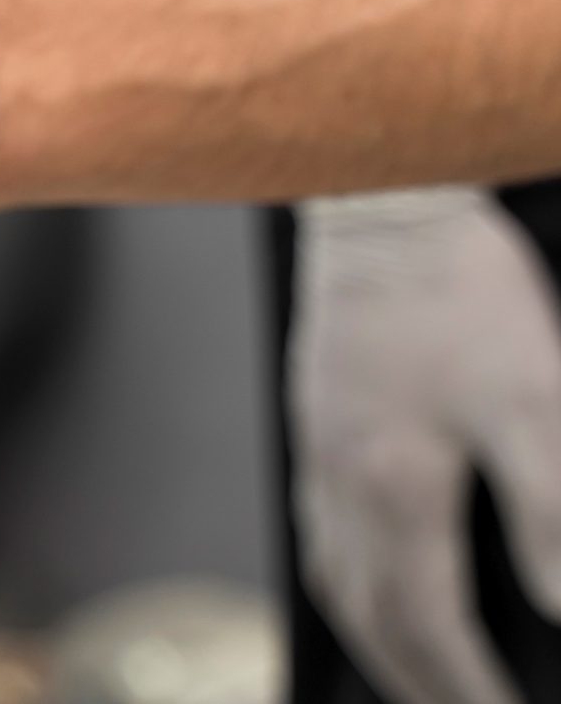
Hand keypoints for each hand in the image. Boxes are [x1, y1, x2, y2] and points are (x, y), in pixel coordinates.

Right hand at [293, 187, 560, 703]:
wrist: (379, 200)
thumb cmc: (458, 290)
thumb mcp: (534, 402)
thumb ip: (547, 515)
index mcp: (394, 485)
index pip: (429, 630)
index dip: (472, 691)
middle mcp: (342, 480)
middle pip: (369, 620)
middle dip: (416, 685)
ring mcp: (319, 450)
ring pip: (336, 579)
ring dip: (377, 644)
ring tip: (416, 678)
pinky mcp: (317, 419)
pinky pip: (321, 530)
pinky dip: (349, 582)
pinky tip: (374, 578)